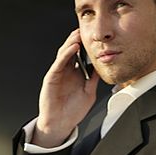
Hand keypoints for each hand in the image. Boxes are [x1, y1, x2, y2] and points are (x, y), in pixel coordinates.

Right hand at [34, 29, 99, 146]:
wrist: (60, 124)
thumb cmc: (72, 111)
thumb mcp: (89, 93)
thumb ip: (94, 80)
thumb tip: (103, 67)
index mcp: (76, 73)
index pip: (81, 55)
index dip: (88, 46)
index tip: (97, 37)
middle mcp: (67, 71)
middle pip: (72, 50)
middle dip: (79, 39)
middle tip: (88, 30)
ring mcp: (59, 73)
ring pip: (65, 52)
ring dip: (72, 42)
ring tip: (80, 34)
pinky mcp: (52, 77)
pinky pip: (59, 62)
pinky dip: (66, 53)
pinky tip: (73, 47)